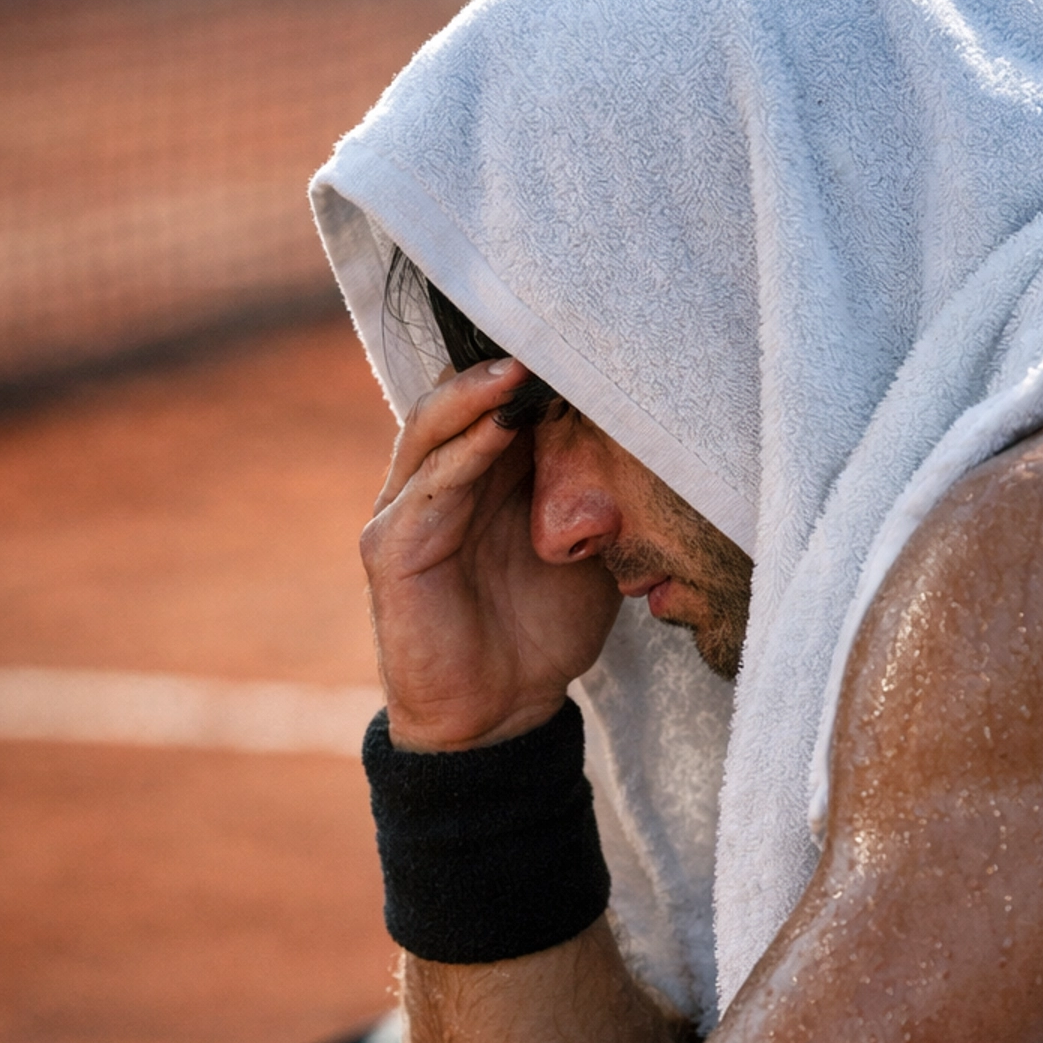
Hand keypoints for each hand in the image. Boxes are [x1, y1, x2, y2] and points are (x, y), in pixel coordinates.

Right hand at [362, 359, 619, 750]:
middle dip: (504, 363)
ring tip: (525, 363)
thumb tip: (651, 439)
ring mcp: (407, 512)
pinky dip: (464, 451)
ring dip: (479, 393)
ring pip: (434, 428)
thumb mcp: (589, 550)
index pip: (495, 401)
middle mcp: (437, 483)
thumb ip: (599, 497)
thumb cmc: (542, 632)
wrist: (501, 716)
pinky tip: (502, 424)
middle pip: (459, 398)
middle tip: (556, 326)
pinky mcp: (391, 549)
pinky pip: (429, 487)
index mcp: (479, 477)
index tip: (585, 334)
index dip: (535, 369)